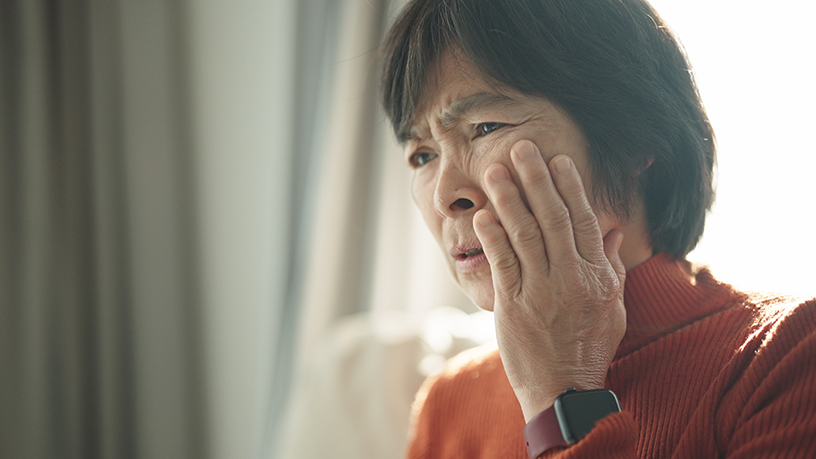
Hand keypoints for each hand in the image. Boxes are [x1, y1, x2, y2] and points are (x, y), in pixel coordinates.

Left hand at [473, 140, 626, 420]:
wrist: (564, 390)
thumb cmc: (588, 346)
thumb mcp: (613, 306)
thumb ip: (609, 264)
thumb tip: (612, 228)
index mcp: (597, 276)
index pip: (583, 221)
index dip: (570, 188)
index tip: (557, 161)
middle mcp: (571, 279)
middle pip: (553, 219)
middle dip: (536, 180)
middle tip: (521, 149)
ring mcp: (541, 292)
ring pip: (525, 235)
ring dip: (509, 200)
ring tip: (495, 171)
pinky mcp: (514, 305)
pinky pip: (502, 264)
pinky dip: (493, 237)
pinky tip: (484, 215)